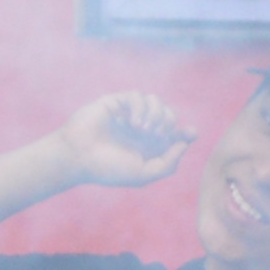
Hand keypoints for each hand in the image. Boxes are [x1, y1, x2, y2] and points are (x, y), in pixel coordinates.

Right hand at [50, 92, 194, 188]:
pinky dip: (140, 108)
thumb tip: (184, 143)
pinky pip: (137, 96)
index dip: (186, 132)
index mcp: (148, 146)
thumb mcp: (143, 173)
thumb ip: (168, 163)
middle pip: (168, 115)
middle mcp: (140, 129)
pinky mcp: (116, 102)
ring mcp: (128, 114)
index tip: (191, 133)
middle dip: (169, 122)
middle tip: (157, 135)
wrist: (78, 157)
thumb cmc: (108, 168)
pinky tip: (133, 123)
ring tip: (143, 130)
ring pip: (156, 101)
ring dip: (156, 114)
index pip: (174, 134)